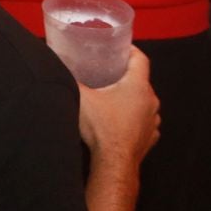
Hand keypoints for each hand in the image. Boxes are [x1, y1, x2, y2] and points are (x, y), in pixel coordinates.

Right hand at [77, 47, 159, 167]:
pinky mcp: (151, 137)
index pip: (140, 59)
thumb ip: (71, 79)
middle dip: (126, 75)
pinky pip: (144, 120)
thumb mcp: (80, 97)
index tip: (119, 48)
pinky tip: (120, 120)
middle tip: (107, 72)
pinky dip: (134, 117)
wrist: (114, 162)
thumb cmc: (100, 126)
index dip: (130, 50)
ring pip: (144, 102)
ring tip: (112, 97)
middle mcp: (151, 100)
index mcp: (138, 85)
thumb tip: (56, 65)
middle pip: (141, 80)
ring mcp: (153, 121)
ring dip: (131, 98)